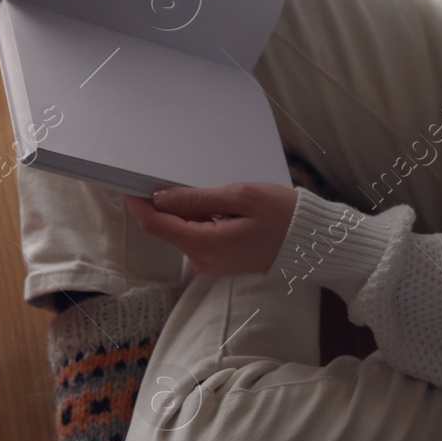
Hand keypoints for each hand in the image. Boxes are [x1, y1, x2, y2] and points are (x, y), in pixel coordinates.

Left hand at [123, 183, 297, 278]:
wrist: (313, 243)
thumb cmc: (284, 216)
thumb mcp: (241, 197)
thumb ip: (198, 198)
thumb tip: (162, 197)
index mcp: (206, 245)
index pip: (157, 225)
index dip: (138, 203)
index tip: (128, 184)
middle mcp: (203, 260)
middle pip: (167, 229)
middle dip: (162, 204)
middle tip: (166, 175)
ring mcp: (211, 264)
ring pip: (181, 233)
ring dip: (182, 211)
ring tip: (203, 189)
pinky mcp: (218, 262)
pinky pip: (196, 238)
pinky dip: (196, 220)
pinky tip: (214, 205)